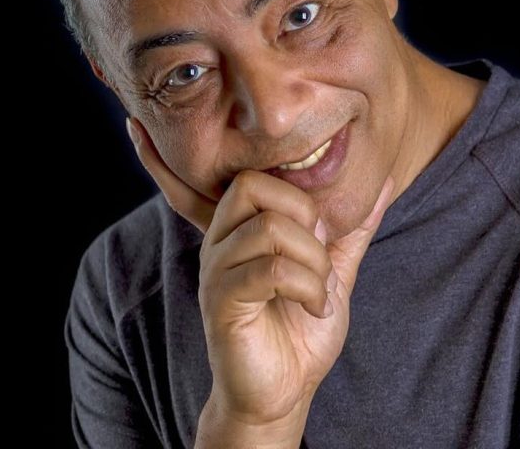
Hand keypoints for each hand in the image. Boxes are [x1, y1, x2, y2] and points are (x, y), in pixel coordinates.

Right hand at [126, 116, 394, 428]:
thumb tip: (383, 181)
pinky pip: (268, 269)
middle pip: (250, 185)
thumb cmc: (300, 329)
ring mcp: (216, 271)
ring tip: (321, 290)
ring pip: (269, 227)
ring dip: (314, 259)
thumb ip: (351, 228)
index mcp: (239, 229)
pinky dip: (308, 285)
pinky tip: (314, 306)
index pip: (212, 179)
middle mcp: (219, 242)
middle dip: (302, 210)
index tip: (136, 128)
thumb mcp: (332, 270)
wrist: (286, 391)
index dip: (167, 155)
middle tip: (319, 246)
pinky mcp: (222, 302)